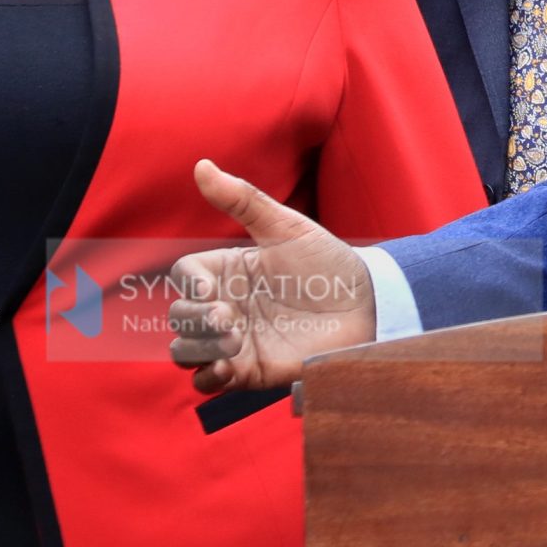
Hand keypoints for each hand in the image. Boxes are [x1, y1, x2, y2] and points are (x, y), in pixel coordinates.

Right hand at [168, 160, 375, 393]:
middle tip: (229, 318)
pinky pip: (208, 381)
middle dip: (195, 319)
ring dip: (198, 348)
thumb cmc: (328, 260)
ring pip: (184, 350)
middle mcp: (223, 305)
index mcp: (227, 270)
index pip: (184, 275)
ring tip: (234, 340)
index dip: (189, 282)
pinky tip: (225, 368)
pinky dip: (207, 378)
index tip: (209, 288)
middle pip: (179, 317)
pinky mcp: (249, 369)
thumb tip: (201, 165)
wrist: (367, 304)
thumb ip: (243, 199)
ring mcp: (233, 339)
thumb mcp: (287, 227)